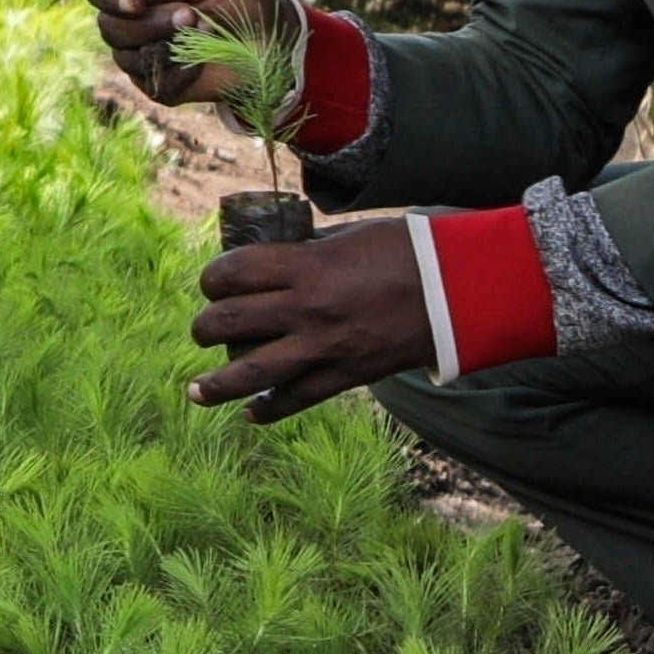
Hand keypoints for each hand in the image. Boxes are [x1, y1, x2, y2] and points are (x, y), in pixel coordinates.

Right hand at [89, 0, 297, 110]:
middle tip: (191, 15)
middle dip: (148, 24)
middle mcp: (133, 18)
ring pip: (124, 56)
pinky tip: (202, 61)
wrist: (273, 39)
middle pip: (107, 26)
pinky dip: (180, 71)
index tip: (135, 3)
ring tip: (205, 33)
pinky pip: (152, 81)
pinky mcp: (159, 84)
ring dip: (166, 45)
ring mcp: (143, 53)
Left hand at [186, 218, 432, 422]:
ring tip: (195, 391)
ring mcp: (325, 347)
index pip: (234, 273)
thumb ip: (308, 254)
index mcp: (306, 266)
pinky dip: (269, 409)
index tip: (212, 282)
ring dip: (217, 384)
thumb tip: (275, 264)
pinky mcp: (346, 376)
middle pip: (232, 321)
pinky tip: (250, 414)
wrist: (457, 291)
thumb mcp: (348, 239)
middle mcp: (307, 309)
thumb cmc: (407, 252)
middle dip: (206, 327)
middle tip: (203, 329)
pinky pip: (297, 399)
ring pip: (253, 371)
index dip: (213, 278)